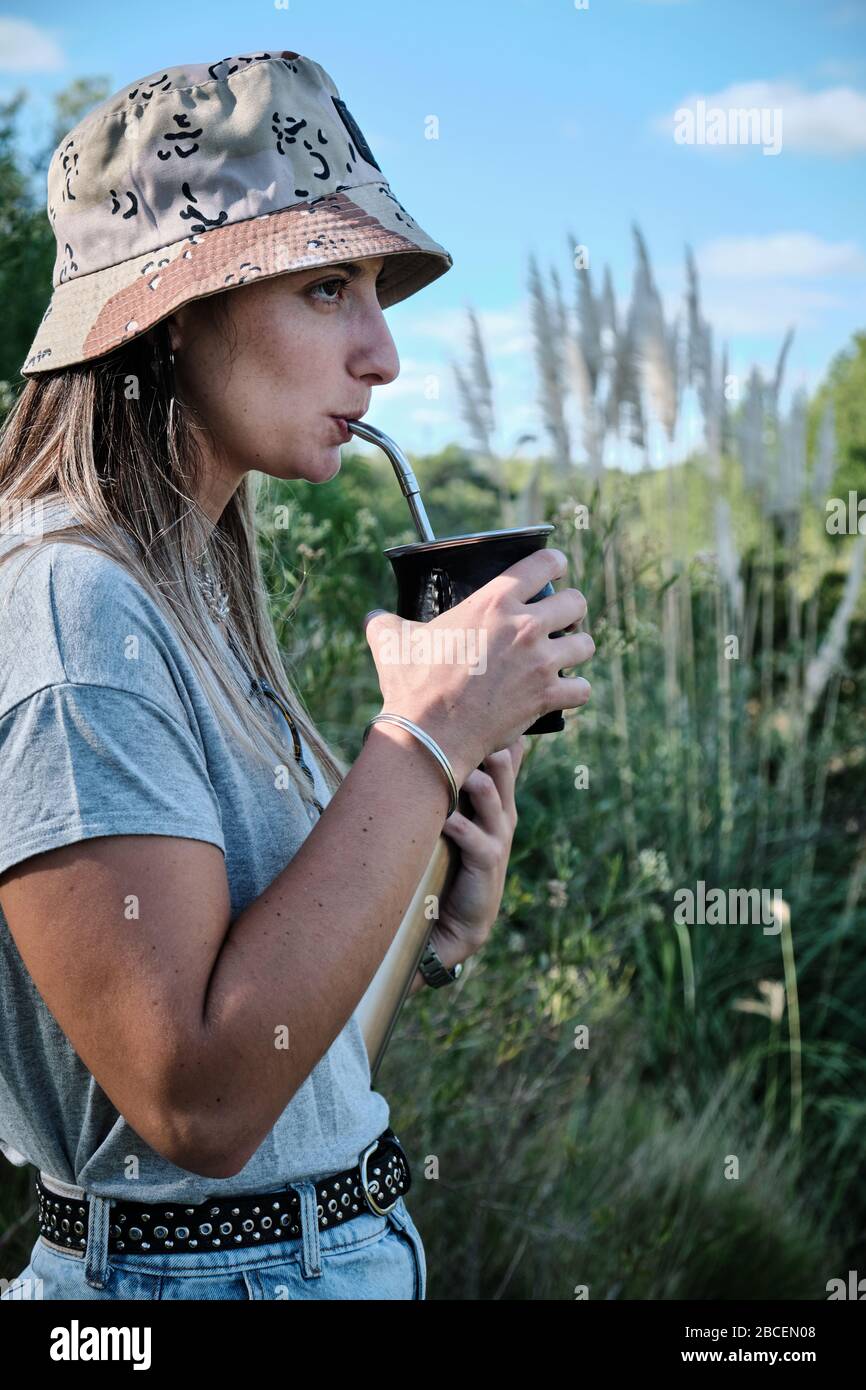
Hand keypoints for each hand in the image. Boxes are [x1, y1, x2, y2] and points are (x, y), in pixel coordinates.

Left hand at [409, 739, 525, 994]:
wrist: (454, 919)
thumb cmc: (449, 861)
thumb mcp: (453, 817)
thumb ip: (449, 786)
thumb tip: (425, 745)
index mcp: (496, 797)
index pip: (507, 754)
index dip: (500, 729)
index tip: (484, 700)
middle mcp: (502, 812)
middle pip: (503, 767)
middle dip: (493, 744)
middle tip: (478, 720)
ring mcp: (497, 836)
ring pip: (494, 797)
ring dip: (479, 780)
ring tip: (465, 766)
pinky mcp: (486, 863)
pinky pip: (475, 838)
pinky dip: (461, 825)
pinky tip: (447, 817)